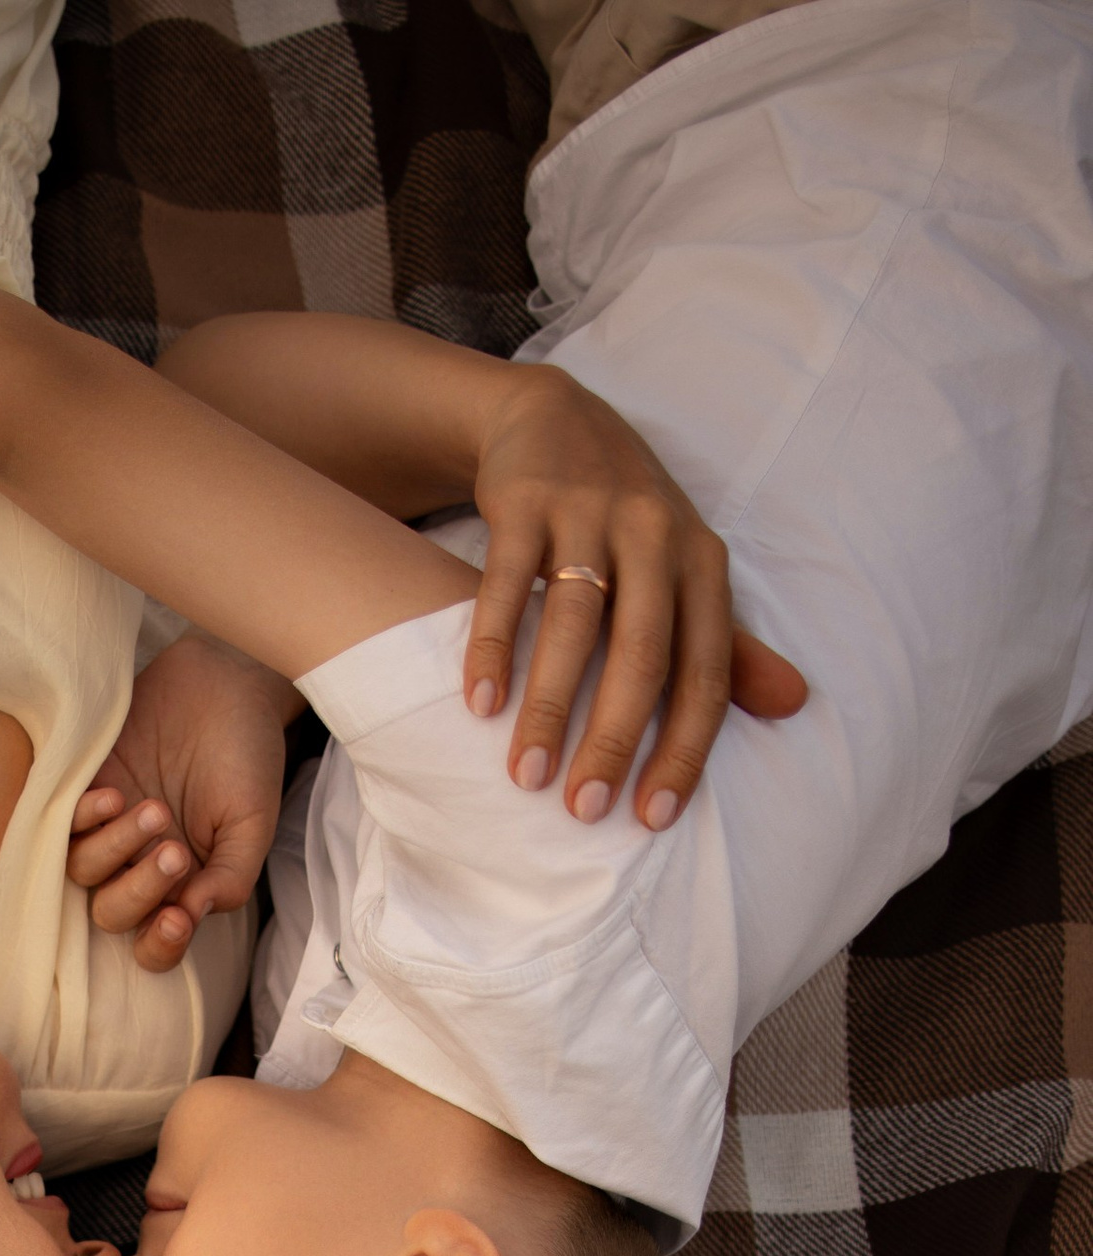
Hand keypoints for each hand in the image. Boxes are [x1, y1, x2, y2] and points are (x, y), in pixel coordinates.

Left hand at [68, 634, 292, 970]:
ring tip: (155, 809)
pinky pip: (61, 824)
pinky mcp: (83, 788)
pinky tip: (115, 796)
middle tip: (175, 850)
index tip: (177, 919)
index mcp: (180, 887)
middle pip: (113, 913)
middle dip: (141, 890)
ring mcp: (107, 829)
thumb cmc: (246, 756)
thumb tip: (188, 918)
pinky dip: (83, 819)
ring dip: (116, 849)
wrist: (228, 683)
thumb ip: (228, 879)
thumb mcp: (252, 825)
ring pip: (83, 871)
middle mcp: (137, 866)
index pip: (154, 944)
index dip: (160, 946)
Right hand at [466, 364, 807, 830]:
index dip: (684, 747)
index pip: (705, 670)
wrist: (555, 419)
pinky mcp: (528, 502)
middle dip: (615, 738)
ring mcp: (590, 514)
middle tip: (585, 810)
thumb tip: (795, 706)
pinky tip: (478, 705)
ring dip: (549, 706)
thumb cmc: (627, 521)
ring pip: (574, 621)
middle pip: (642, 652)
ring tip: (525, 775)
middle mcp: (655, 536)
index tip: (652, 817)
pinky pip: (507, 583)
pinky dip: (491, 645)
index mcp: (702, 564)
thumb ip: (731, 644)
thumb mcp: (688, 572)